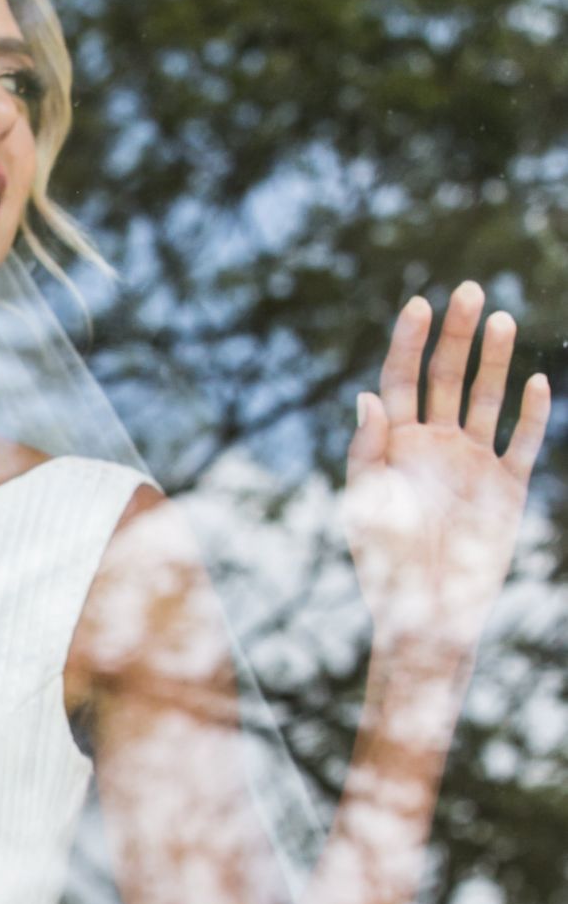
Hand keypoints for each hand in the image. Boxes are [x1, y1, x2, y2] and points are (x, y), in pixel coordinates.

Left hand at [344, 280, 550, 656]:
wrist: (426, 613)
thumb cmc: (385, 564)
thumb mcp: (367, 504)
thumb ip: (367, 449)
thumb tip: (367, 395)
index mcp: (396, 446)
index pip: (401, 381)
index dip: (408, 342)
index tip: (418, 304)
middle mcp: (435, 447)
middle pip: (446, 378)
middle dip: (455, 335)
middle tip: (468, 291)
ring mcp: (473, 464)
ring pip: (487, 399)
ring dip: (494, 360)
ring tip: (501, 319)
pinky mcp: (507, 487)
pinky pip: (523, 442)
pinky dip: (532, 413)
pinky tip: (536, 382)